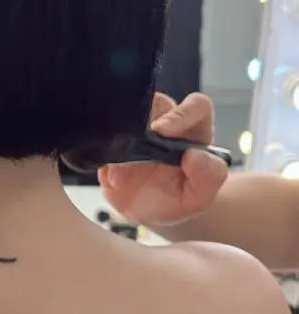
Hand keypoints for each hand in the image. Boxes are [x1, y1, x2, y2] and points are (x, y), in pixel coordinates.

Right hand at [98, 92, 227, 226]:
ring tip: (122, 148)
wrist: (142, 213)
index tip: (166, 132)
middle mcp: (165, 120)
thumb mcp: (200, 197)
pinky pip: (104, 121)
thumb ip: (210, 177)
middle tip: (142, 138)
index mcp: (193, 130)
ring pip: (129, 106)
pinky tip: (107, 154)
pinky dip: (103, 133)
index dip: (184, 113)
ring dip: (125, 124)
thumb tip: (195, 154)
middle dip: (150, 118)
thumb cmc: (174, 200)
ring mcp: (137, 124)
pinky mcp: (112, 132)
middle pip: (159, 101)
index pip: (197, 105)